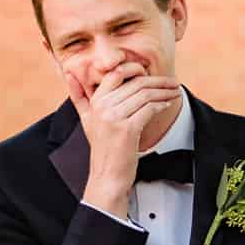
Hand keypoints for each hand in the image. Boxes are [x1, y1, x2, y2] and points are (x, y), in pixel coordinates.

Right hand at [65, 65, 180, 217]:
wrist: (106, 175)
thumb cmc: (102, 148)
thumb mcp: (87, 120)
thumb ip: (79, 96)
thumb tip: (69, 73)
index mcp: (95, 102)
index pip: (116, 73)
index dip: (135, 69)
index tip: (150, 72)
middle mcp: (102, 107)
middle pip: (136, 83)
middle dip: (158, 81)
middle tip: (172, 82)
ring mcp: (114, 118)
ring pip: (145, 94)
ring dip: (164, 92)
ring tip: (174, 92)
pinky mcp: (127, 129)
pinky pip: (149, 109)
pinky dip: (161, 105)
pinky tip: (168, 105)